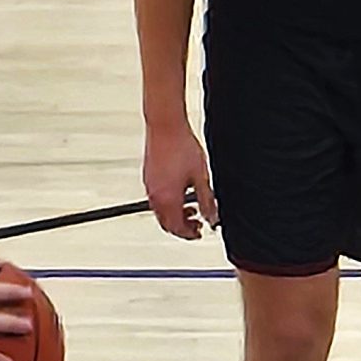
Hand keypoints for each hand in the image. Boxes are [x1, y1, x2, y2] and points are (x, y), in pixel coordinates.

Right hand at [143, 122, 214, 239]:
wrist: (165, 127)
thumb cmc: (182, 147)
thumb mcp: (201, 177)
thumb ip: (206, 200)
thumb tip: (212, 217)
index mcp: (168, 199)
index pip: (177, 228)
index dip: (189, 234)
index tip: (199, 232)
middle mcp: (156, 196)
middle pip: (166, 224)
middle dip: (182, 227)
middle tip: (196, 224)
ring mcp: (150, 187)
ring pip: (160, 212)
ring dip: (175, 215)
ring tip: (191, 208)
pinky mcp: (148, 178)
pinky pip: (156, 199)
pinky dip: (168, 204)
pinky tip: (180, 193)